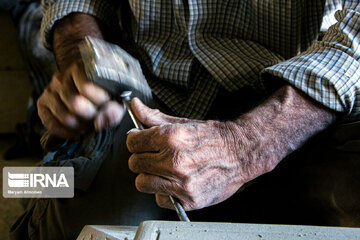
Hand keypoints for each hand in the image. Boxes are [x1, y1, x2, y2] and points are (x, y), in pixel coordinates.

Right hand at [37, 60, 124, 138]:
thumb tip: (100, 121)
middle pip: (75, 103)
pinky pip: (51, 124)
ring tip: (88, 125)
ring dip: (80, 126)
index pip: (86, 87)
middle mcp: (60, 78)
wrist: (87, 94)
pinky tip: (77, 131)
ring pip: (64, 116)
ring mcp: (49, 91)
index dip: (99, 101)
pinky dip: (66, 132)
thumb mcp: (115, 99)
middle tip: (97, 117)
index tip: (107, 105)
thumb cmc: (104, 96)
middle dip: (90, 116)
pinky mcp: (42, 105)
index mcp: (79, 69)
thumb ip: (113, 109)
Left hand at [126, 98, 268, 210]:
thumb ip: (154, 117)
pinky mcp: (188, 199)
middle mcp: (174, 160)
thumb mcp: (183, 122)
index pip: (133, 143)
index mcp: (171, 137)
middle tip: (154, 156)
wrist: (240, 153)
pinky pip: (159, 199)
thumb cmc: (213, 138)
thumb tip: (135, 106)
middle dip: (141, 158)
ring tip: (163, 171)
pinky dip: (164, 192)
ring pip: (142, 183)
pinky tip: (174, 183)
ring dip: (149, 177)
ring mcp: (181, 182)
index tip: (140, 142)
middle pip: (135, 163)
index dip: (135, 141)